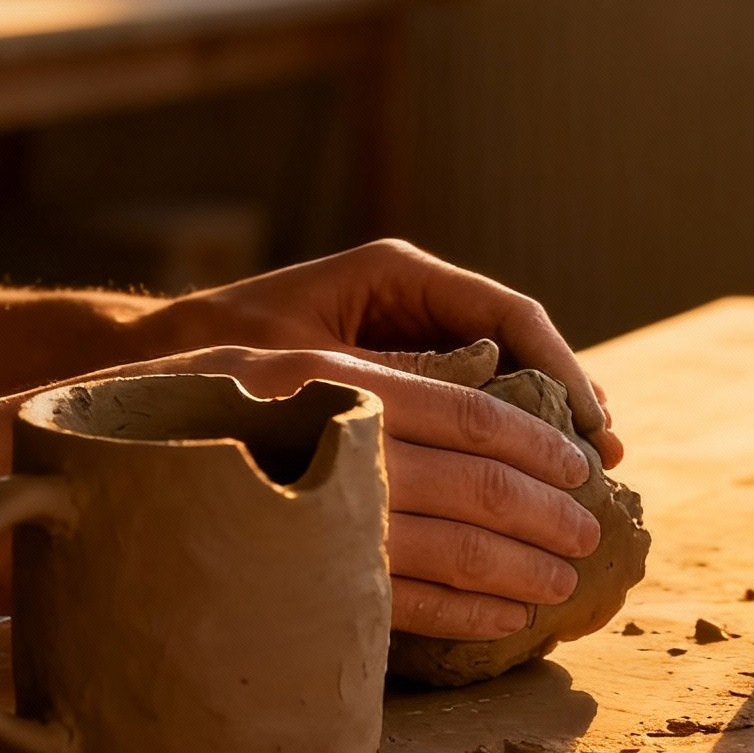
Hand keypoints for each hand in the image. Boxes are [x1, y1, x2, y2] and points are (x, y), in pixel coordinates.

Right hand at [108, 344, 603, 640]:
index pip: (468, 410)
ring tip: (562, 582)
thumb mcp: (273, 371)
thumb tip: (479, 395)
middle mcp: (330, 443)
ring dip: (518, 569)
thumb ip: (366, 384)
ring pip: (449, 548)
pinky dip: (463, 615)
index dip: (536, 439)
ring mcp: (312, 520)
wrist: (59, 485)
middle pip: (474, 482)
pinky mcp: (295, 587)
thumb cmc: (181, 420)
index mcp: (335, 380)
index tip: (583, 461)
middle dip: (545, 511)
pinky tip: (503, 620)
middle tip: (590, 532)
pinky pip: (401, 607)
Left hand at [124, 241, 620, 464]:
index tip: (591, 428)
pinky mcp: (397, 369)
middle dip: (567, 403)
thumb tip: (471, 432)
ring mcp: (408, 328)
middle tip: (604, 463)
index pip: (508, 317)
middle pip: (520, 344)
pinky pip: (470, 396)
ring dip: (544, 422)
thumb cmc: (212, 359)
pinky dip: (504, 435)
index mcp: (398, 274)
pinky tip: (530, 478)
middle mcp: (414, 294)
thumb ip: (386, 387)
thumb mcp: (303, 370)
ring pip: (503, 371)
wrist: (149, 361)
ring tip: (584, 474)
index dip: (561, 372)